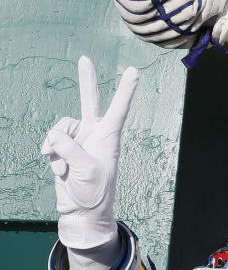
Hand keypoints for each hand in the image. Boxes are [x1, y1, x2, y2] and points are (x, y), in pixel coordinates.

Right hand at [42, 57, 138, 269]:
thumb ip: (69, 147)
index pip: (119, 108)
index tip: (134, 70)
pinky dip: (51, 155)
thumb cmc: (94, 191)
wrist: (81, 211)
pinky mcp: (63, 149)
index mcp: (109, 136)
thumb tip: (53, 137)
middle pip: (90, 101)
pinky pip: (50, 142)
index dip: (126, 89)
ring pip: (60, 128)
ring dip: (57, 146)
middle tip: (84, 58)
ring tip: (64, 166)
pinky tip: (58, 170)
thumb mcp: (85, 168)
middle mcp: (94, 133)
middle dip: (86, 80)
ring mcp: (78, 140)